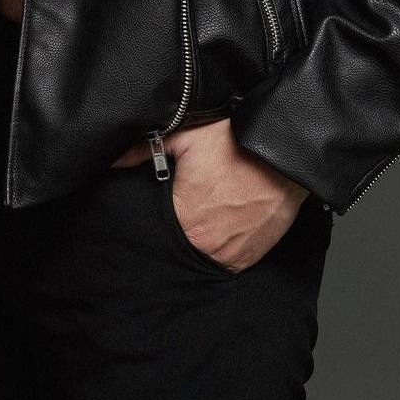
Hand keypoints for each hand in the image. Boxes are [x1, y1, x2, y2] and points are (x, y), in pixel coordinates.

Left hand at [109, 118, 309, 272]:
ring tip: (207, 216)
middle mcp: (204, 245)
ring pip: (202, 255)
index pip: (156, 229)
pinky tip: (223, 226)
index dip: (157, 215)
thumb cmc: (237, 146)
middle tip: (187, 208)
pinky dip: (222, 247)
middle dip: (177, 229)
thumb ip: (146, 150)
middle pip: (178, 244)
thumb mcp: (187, 138)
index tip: (164, 204)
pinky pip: (226, 260)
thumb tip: (114, 158)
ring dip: (201, 239)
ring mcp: (229, 255)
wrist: (285, 157)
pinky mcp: (249, 258)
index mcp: (183, 219)